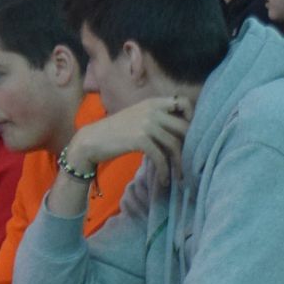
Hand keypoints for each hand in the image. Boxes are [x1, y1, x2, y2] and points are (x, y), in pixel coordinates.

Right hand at [69, 94, 191, 186]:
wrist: (91, 140)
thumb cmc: (114, 131)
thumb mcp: (137, 116)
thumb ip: (157, 118)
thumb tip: (182, 132)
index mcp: (153, 102)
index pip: (184, 102)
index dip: (192, 117)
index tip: (189, 133)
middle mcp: (152, 110)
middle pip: (184, 128)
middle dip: (190, 147)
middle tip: (189, 161)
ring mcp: (147, 124)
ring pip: (175, 145)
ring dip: (178, 164)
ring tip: (178, 176)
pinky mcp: (140, 139)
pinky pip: (161, 157)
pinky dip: (164, 171)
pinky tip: (164, 180)